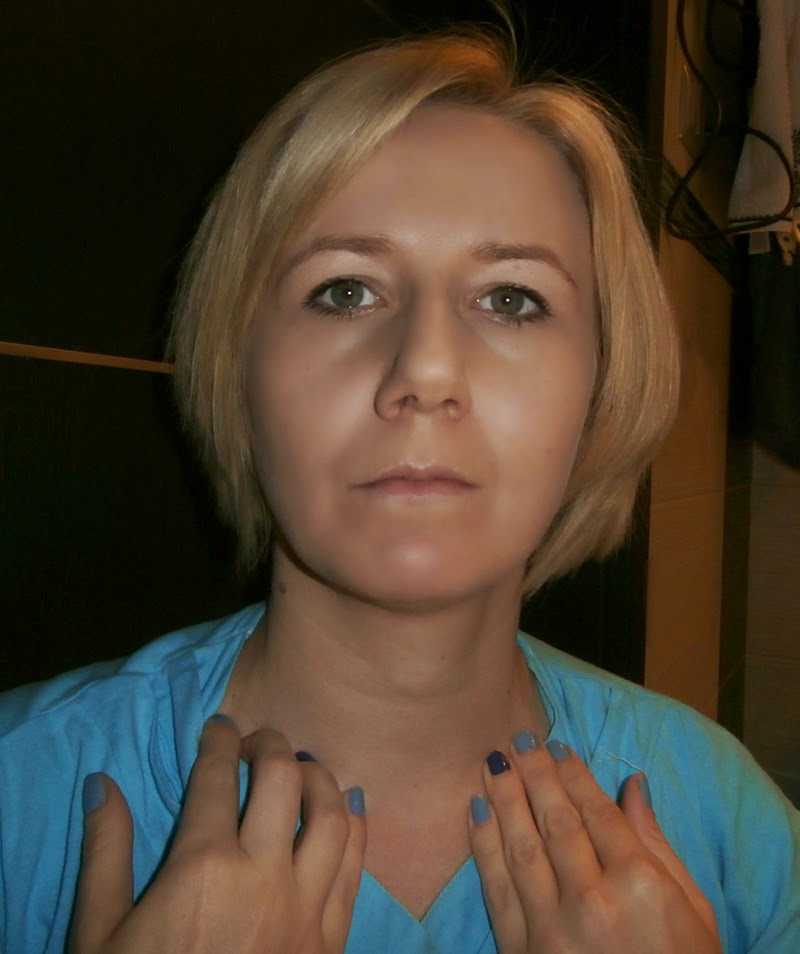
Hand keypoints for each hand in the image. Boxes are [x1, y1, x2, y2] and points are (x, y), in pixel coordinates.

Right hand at [69, 716, 365, 953]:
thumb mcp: (101, 932)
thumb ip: (106, 852)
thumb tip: (102, 783)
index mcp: (203, 867)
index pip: (219, 777)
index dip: (219, 741)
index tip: (220, 727)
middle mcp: (264, 875)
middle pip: (284, 779)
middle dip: (271, 745)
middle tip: (259, 739)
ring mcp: (307, 907)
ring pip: (333, 813)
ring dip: (320, 777)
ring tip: (303, 767)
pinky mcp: (333, 938)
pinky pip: (358, 865)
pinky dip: (358, 825)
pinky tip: (351, 806)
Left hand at [468, 734, 721, 953]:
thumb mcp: (693, 910)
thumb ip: (656, 843)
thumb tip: (632, 784)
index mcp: (639, 883)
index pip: (596, 812)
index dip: (572, 774)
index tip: (555, 746)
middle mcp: (592, 900)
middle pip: (554, 820)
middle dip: (533, 775)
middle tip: (516, 741)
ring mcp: (551, 928)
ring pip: (520, 845)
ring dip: (503, 798)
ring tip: (491, 762)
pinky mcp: (521, 951)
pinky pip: (496, 887)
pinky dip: (482, 845)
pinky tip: (476, 812)